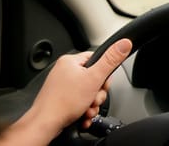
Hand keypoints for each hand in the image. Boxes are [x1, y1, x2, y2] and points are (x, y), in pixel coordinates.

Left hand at [0, 38, 132, 145]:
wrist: (45, 125)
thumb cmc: (62, 102)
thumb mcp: (94, 78)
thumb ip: (111, 60)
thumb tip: (124, 43)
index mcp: (71, 61)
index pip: (98, 59)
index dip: (104, 74)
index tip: (102, 83)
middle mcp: (65, 72)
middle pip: (94, 78)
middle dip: (98, 93)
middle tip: (93, 99)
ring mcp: (63, 86)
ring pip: (89, 92)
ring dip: (92, 104)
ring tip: (86, 109)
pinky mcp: (62, 99)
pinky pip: (80, 101)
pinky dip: (84, 109)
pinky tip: (83, 114)